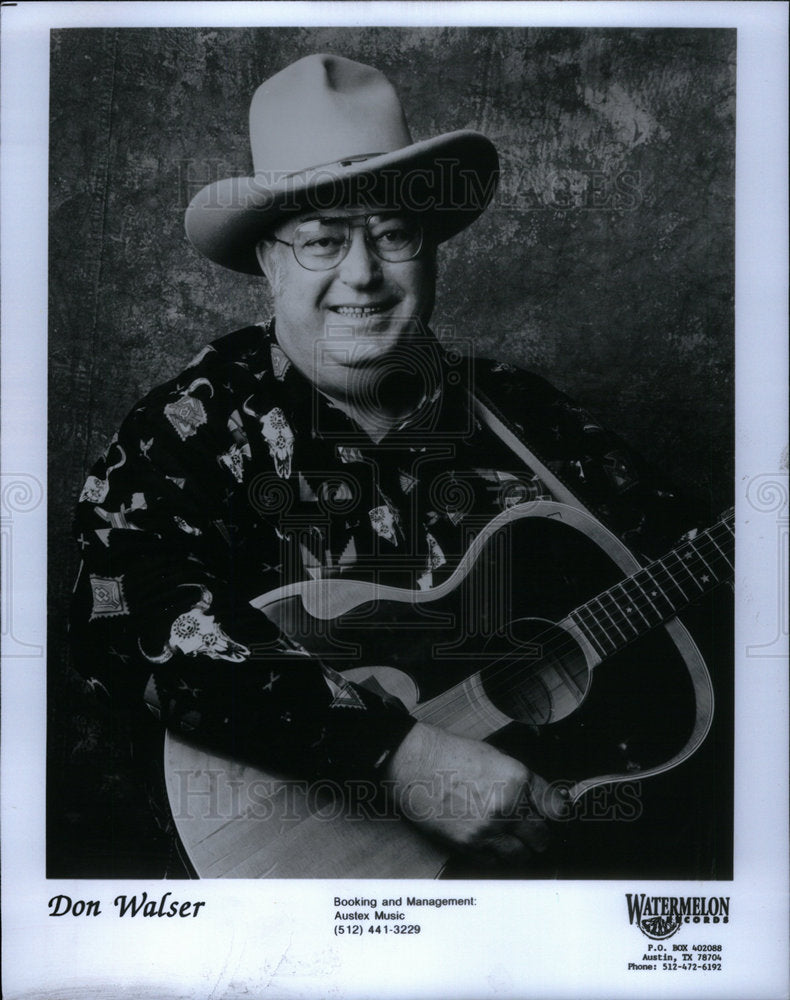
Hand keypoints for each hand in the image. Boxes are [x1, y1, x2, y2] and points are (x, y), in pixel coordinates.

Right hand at [384, 722, 565, 864]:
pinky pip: (495, 862)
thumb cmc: (451, 755)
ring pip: (521, 856)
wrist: (415, 763)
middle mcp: (507, 807)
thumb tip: (542, 799)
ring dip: (520, 849)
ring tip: (511, 839)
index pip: (556, 808)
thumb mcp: (496, 757)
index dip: (555, 812)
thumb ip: (521, 781)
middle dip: (539, 834)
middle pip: (542, 837)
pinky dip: (497, 856)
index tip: (552, 815)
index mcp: (517, 779)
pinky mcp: (468, 845)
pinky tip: (490, 842)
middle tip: (532, 831)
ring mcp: (488, 829)